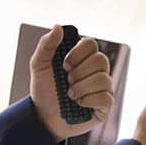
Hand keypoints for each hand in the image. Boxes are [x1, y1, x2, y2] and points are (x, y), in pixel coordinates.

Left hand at [29, 24, 113, 142]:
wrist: (42, 117)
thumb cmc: (43, 91)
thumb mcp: (39, 66)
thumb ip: (46, 45)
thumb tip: (58, 27)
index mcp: (83, 58)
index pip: (91, 44)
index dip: (78, 53)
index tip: (64, 65)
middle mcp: (96, 71)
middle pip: (101, 60)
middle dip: (80, 72)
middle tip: (67, 81)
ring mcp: (103, 88)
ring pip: (103, 79)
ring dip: (81, 88)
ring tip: (70, 95)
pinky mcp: (105, 105)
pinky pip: (106, 98)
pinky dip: (88, 101)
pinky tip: (79, 104)